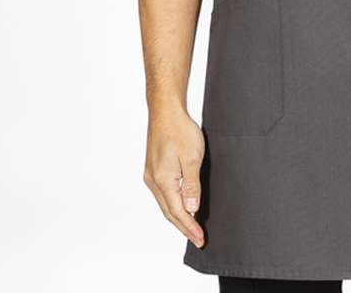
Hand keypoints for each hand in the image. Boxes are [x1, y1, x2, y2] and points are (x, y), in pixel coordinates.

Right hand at [143, 107, 205, 247]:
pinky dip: (172, 203)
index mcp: (163, 181)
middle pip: (168, 212)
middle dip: (184, 227)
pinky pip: (163, 193)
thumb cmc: (179, 129)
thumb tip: (191, 209)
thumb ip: (191, 186)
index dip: (189, 227)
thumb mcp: (193, 157)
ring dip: (177, 216)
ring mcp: (151, 175)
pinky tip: (181, 205)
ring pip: (164, 203)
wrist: (166, 111)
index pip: (177, 212)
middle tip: (198, 238)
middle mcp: (153, 181)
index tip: (200, 238)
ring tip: (191, 226)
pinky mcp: (153, 168)